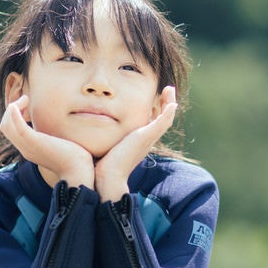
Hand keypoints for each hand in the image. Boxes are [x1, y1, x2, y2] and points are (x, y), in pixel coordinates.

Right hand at [0, 95, 94, 188]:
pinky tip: (19, 104)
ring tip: (26, 100)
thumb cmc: (74, 158)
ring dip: (13, 108)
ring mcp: (28, 146)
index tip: (27, 106)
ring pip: (6, 125)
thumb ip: (54, 137)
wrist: (78, 171)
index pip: (11, 131)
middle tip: (26, 100)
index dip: (15, 116)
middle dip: (12, 109)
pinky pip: (17, 127)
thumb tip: (60, 129)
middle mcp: (25, 148)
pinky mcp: (34, 142)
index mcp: (29, 148)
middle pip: (5, 126)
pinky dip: (14, 114)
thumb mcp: (59, 144)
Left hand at [94, 86, 177, 201]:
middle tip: (169, 90)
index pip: (152, 122)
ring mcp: (148, 139)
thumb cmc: (103, 164)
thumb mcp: (107, 144)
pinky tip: (172, 103)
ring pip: (166, 120)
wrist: (108, 177)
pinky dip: (168, 112)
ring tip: (170, 90)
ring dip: (170, 104)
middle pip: (163, 120)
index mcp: (139, 141)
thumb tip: (95, 133)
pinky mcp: (146, 137)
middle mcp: (147, 140)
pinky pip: (163, 123)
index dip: (157, 109)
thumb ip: (107, 137)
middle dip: (167, 104)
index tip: (156, 97)